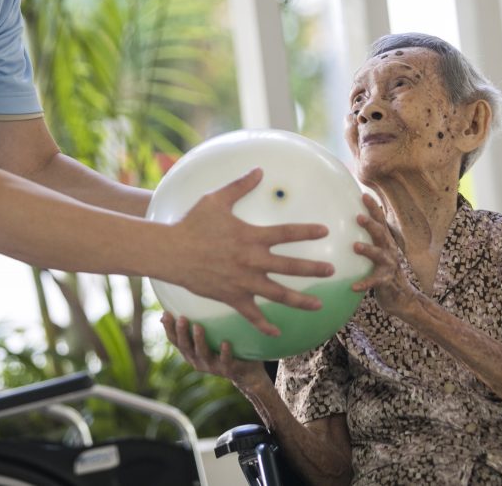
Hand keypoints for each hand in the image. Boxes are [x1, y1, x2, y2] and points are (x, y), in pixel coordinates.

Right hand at [161, 312, 268, 389]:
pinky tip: (225, 343)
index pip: (175, 340)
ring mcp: (211, 366)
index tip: (166, 313)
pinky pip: (225, 360)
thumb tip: (174, 309)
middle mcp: (197, 360)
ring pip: (202, 353)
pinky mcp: (227, 369)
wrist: (245, 370)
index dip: (169, 328)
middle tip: (181, 318)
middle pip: (186, 346)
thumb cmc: (221, 347)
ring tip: (198, 326)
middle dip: (182, 332)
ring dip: (199, 339)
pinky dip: (224, 352)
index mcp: (189, 352)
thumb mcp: (206, 337)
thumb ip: (193, 324)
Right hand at [169, 168, 332, 336]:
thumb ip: (240, 186)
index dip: (308, 232)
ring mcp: (243, 282)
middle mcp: (252, 261)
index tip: (325, 232)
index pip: (287, 233)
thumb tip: (258, 170)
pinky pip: (252, 315)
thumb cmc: (192, 224)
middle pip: (291, 266)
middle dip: (313, 269)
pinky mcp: (232, 297)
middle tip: (331, 271)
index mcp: (251, 237)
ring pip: (278, 294)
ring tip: (318, 304)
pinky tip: (277, 332)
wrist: (171, 252)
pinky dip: (264, 325)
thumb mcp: (216, 200)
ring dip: (300, 300)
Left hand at [350, 193, 417, 314]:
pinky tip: (353, 286)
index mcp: (385, 241)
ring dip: (368, 249)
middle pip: (381, 234)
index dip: (373, 207)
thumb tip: (340, 226)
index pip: (380, 220)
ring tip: (355, 246)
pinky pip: (374, 282)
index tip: (363, 194)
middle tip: (358, 216)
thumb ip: (365, 239)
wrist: (400, 297)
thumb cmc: (382, 271)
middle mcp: (389, 250)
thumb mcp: (376, 252)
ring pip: (379, 255)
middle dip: (371, 224)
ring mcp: (389, 265)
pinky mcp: (386, 282)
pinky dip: (364, 284)